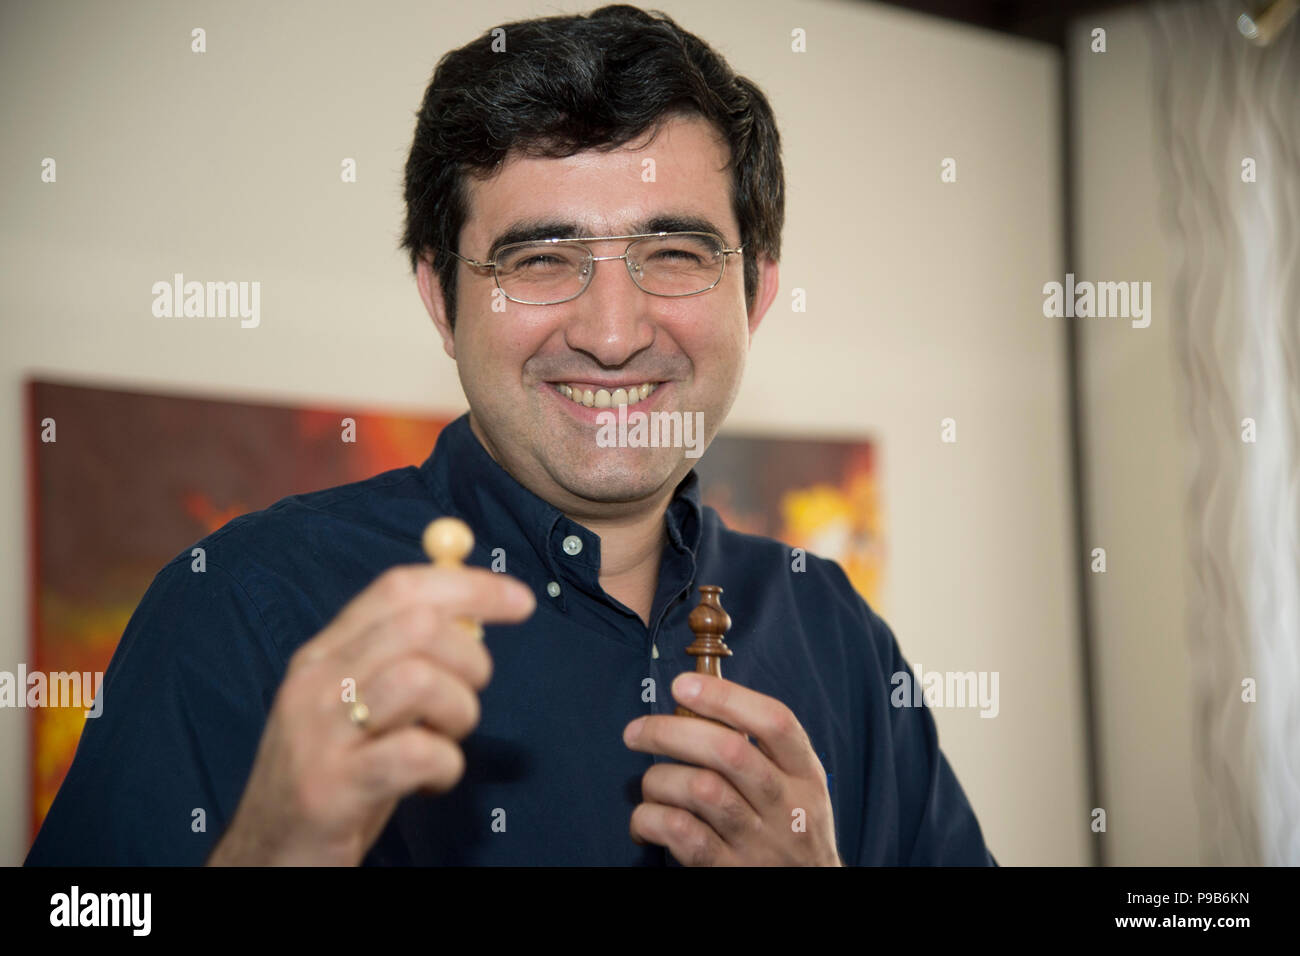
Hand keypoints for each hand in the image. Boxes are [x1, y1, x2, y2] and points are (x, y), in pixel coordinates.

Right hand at [207, 563, 534, 865]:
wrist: (266, 856)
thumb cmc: (334, 776)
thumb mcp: (360, 706)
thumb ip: (404, 660)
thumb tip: (474, 619)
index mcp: (324, 653)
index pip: (400, 587)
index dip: (470, 586)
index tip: (521, 601)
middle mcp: (315, 682)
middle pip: (417, 625)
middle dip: (470, 657)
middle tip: (469, 697)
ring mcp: (319, 735)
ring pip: (419, 679)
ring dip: (459, 711)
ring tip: (447, 739)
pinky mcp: (330, 788)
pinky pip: (414, 753)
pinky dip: (445, 764)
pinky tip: (433, 781)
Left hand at [623, 673, 841, 865]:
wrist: (810, 888)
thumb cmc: (791, 827)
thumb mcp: (797, 785)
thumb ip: (760, 748)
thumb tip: (696, 700)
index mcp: (805, 773)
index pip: (775, 721)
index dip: (725, 697)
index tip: (683, 685)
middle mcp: (787, 805)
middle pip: (730, 752)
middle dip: (672, 732)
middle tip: (636, 731)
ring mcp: (759, 842)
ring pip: (701, 790)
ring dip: (659, 779)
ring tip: (650, 783)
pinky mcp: (729, 871)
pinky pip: (682, 834)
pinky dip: (652, 818)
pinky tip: (645, 818)